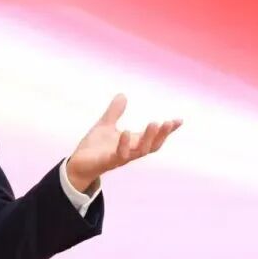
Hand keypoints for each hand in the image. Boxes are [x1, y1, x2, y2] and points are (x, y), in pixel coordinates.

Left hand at [66, 94, 181, 191]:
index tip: (179, 120)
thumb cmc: (94, 147)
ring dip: (149, 137)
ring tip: (155, 123)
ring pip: (140, 151)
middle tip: (168, 122)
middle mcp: (131, 151)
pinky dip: (124, 144)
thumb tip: (122, 94)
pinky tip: (125, 132)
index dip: (167, 130)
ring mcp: (121, 158)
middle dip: (162, 134)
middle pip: (152, 145)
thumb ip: (114, 112)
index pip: (154, 137)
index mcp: (132, 143)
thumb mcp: (105, 125)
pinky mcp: (108, 161)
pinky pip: (120, 154)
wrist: (78, 163)